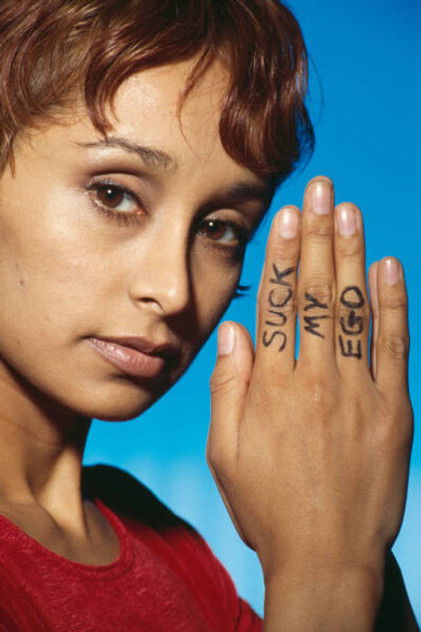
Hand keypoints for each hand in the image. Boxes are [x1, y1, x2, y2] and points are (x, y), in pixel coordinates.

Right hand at [207, 177, 412, 594]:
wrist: (328, 556)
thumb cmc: (268, 506)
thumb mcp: (224, 453)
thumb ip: (227, 390)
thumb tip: (234, 334)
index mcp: (273, 387)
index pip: (276, 305)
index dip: (281, 255)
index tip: (286, 215)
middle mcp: (317, 379)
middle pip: (316, 294)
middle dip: (318, 236)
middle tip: (321, 188)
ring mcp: (360, 391)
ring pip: (355, 309)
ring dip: (353, 256)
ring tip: (349, 211)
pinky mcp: (394, 409)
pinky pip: (394, 346)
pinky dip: (394, 304)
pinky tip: (391, 267)